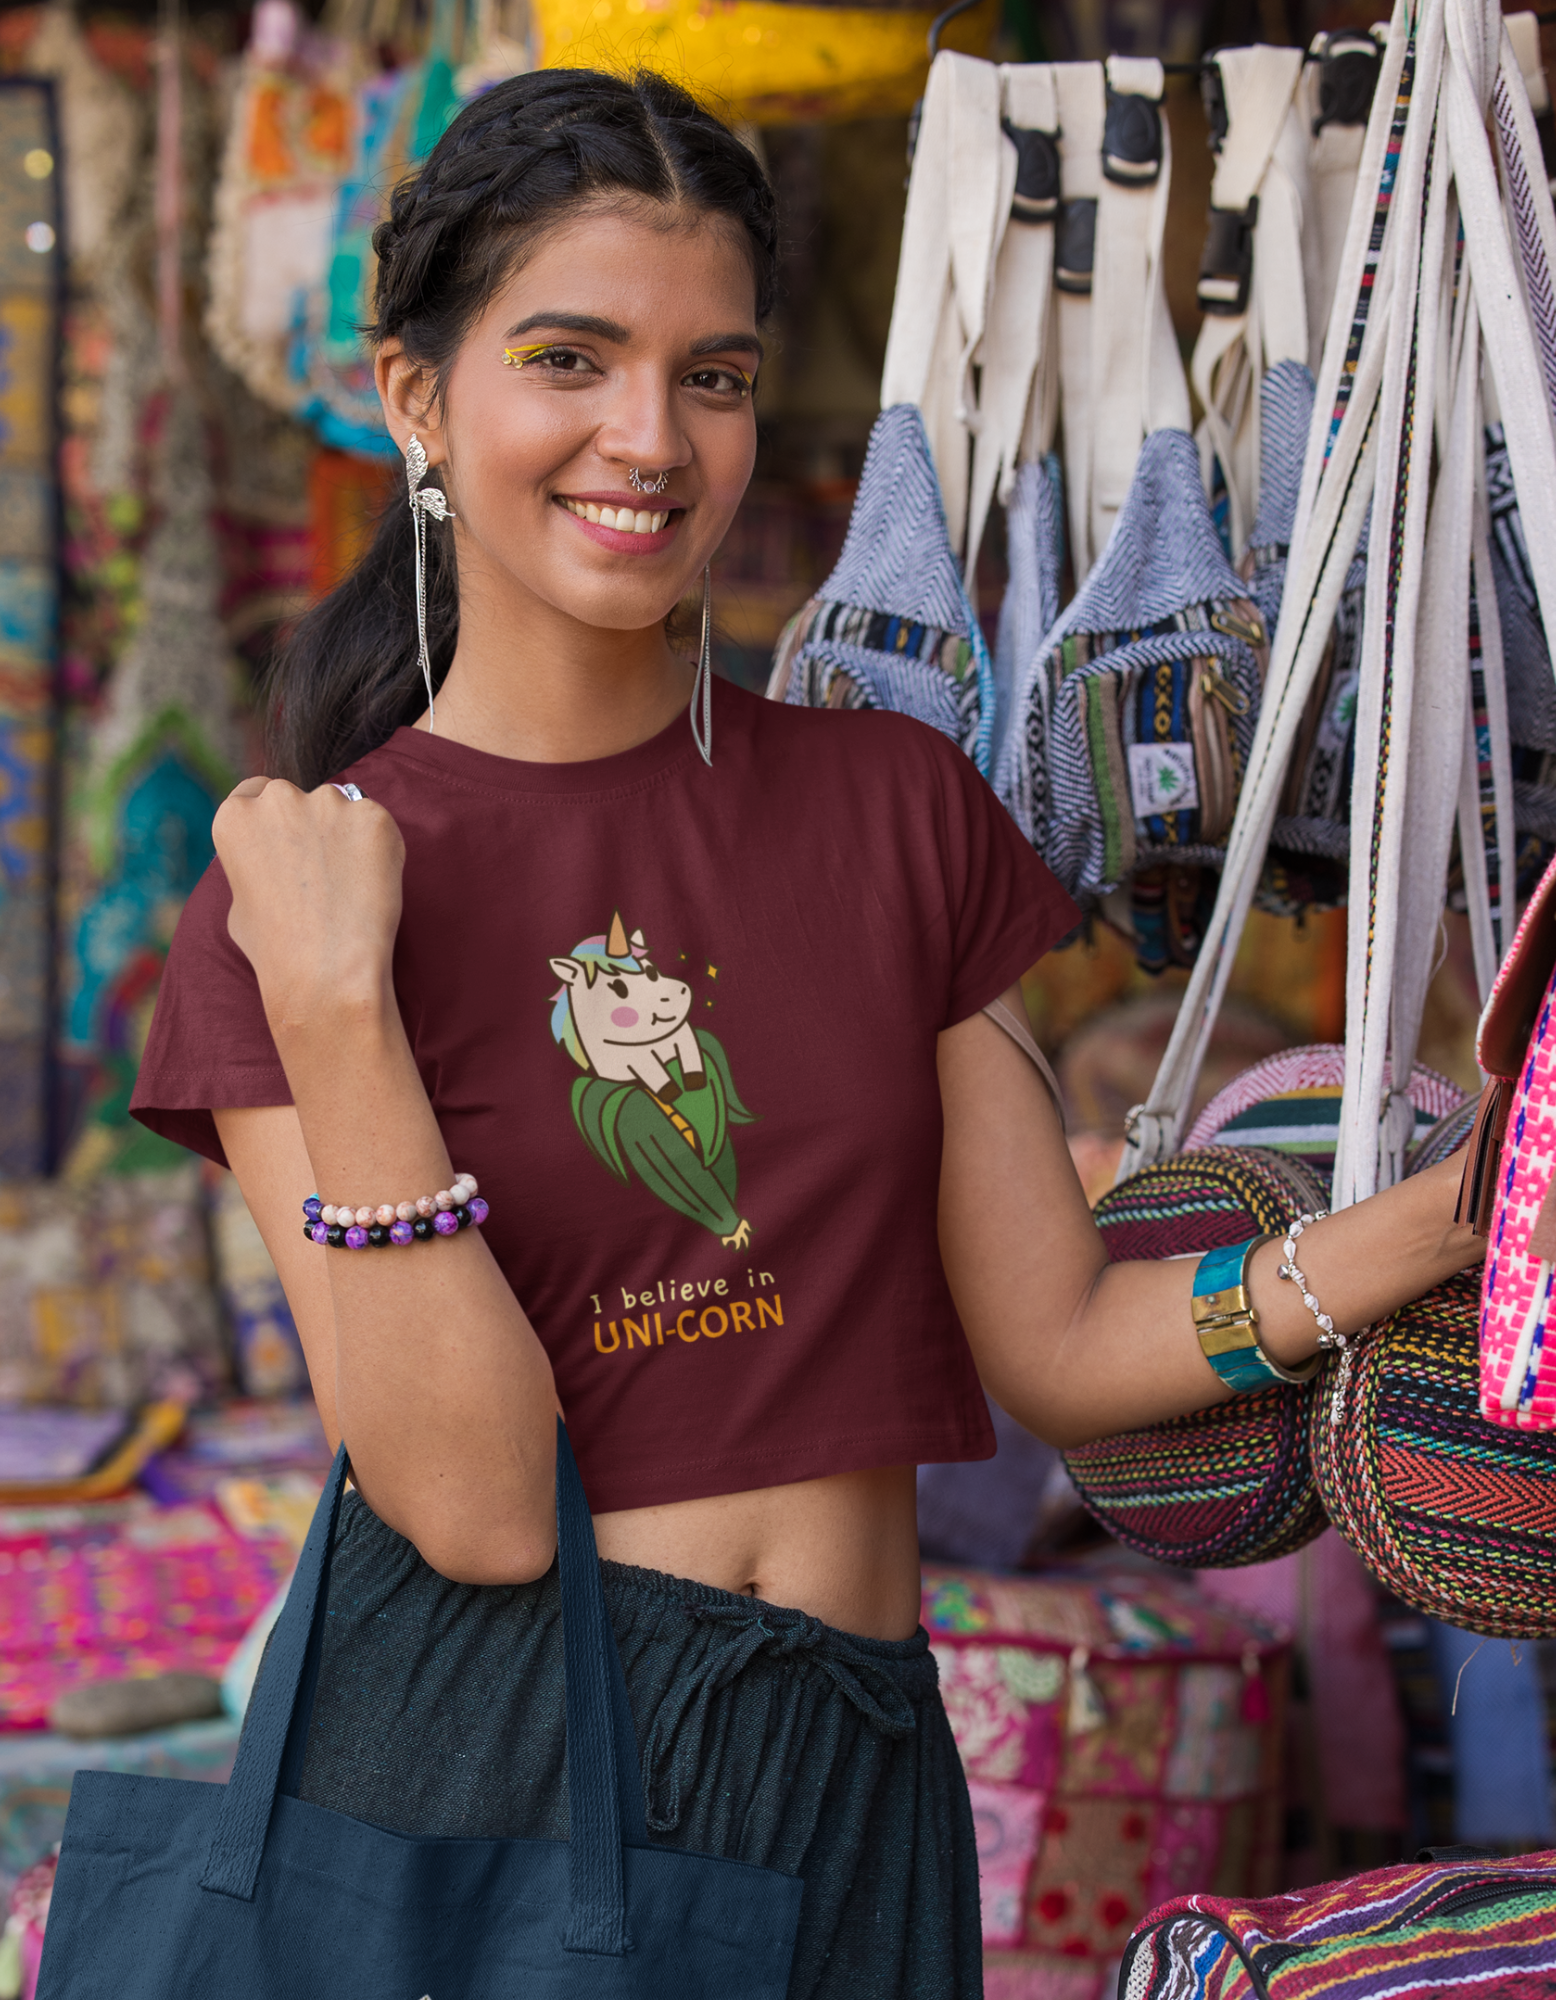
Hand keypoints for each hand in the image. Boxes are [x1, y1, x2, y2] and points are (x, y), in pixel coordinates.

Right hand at [213, 777, 404, 1034]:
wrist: (325, 969)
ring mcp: (328, 802)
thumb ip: (253, 868)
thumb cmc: (276, 951)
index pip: (255, 792)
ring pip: (341, 809)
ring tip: (350, 887)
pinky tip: (373, 886)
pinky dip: (379, 850)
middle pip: (299, 798)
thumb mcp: (238, 905)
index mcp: (235, 816)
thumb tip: (271, 863)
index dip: (274, 819)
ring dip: (346, 836)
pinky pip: (377, 827)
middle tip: (324, 872)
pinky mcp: (372, 816)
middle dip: (311, 826)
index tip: (289, 841)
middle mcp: (278, 799)